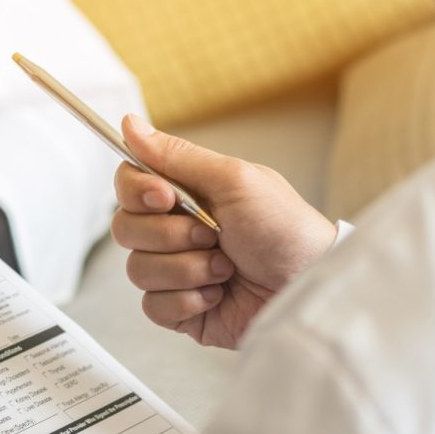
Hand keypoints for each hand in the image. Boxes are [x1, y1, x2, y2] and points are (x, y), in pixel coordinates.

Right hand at [111, 115, 336, 347]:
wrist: (309, 288)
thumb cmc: (286, 231)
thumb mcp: (234, 180)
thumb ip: (177, 155)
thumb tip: (130, 124)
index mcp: (187, 194)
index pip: (129, 183)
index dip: (137, 191)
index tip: (165, 197)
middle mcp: (176, 231)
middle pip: (125, 228)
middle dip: (171, 235)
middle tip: (213, 235)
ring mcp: (176, 271)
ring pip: (138, 270)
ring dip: (187, 270)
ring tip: (226, 268)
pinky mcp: (180, 309)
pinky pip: (153, 306)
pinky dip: (188, 301)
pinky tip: (218, 294)